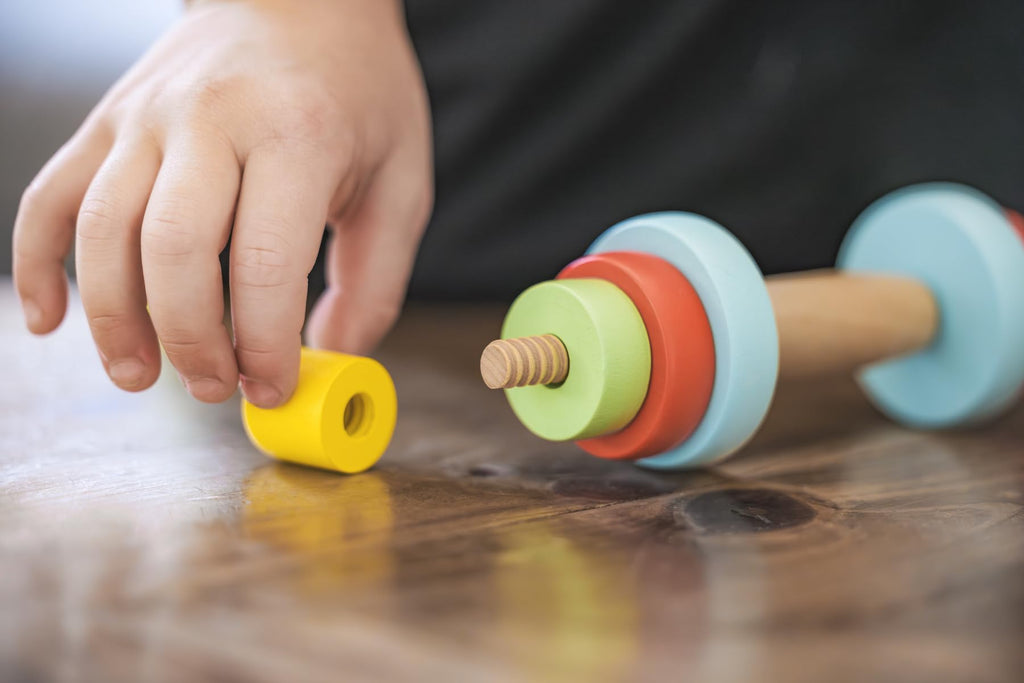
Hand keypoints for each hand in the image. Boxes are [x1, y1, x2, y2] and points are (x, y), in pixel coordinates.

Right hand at [12, 0, 432, 406]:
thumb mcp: (402, 178)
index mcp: (296, 136)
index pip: (265, 264)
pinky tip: (51, 319)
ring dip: (114, 320)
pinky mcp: (107, 121)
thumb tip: (336, 355)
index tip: (272, 386)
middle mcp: (210, 121)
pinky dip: (37, 263)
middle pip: (172, 252)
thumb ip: (377, 275)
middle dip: (190, 341)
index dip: (265, 346)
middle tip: (213, 387)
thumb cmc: (358, 90)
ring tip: (140, 376)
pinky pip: (50, 196)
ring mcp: (146, 117)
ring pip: (101, 231)